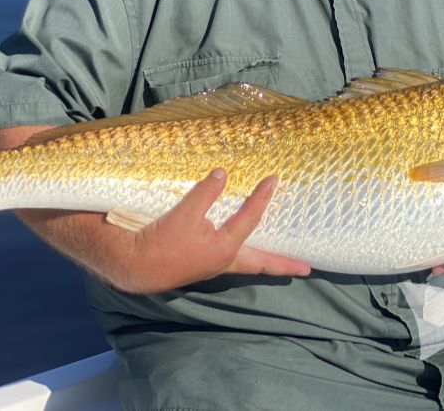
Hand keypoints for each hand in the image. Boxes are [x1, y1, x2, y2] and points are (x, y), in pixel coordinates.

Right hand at [119, 168, 310, 292]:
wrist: (135, 266)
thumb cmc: (161, 241)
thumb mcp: (184, 212)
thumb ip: (205, 193)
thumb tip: (222, 174)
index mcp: (225, 248)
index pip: (251, 219)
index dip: (262, 198)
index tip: (274, 181)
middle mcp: (224, 262)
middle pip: (262, 264)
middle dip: (284, 264)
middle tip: (308, 268)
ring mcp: (213, 266)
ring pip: (247, 264)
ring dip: (265, 261)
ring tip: (281, 259)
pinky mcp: (201, 265)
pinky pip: (231, 260)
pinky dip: (243, 254)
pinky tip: (241, 246)